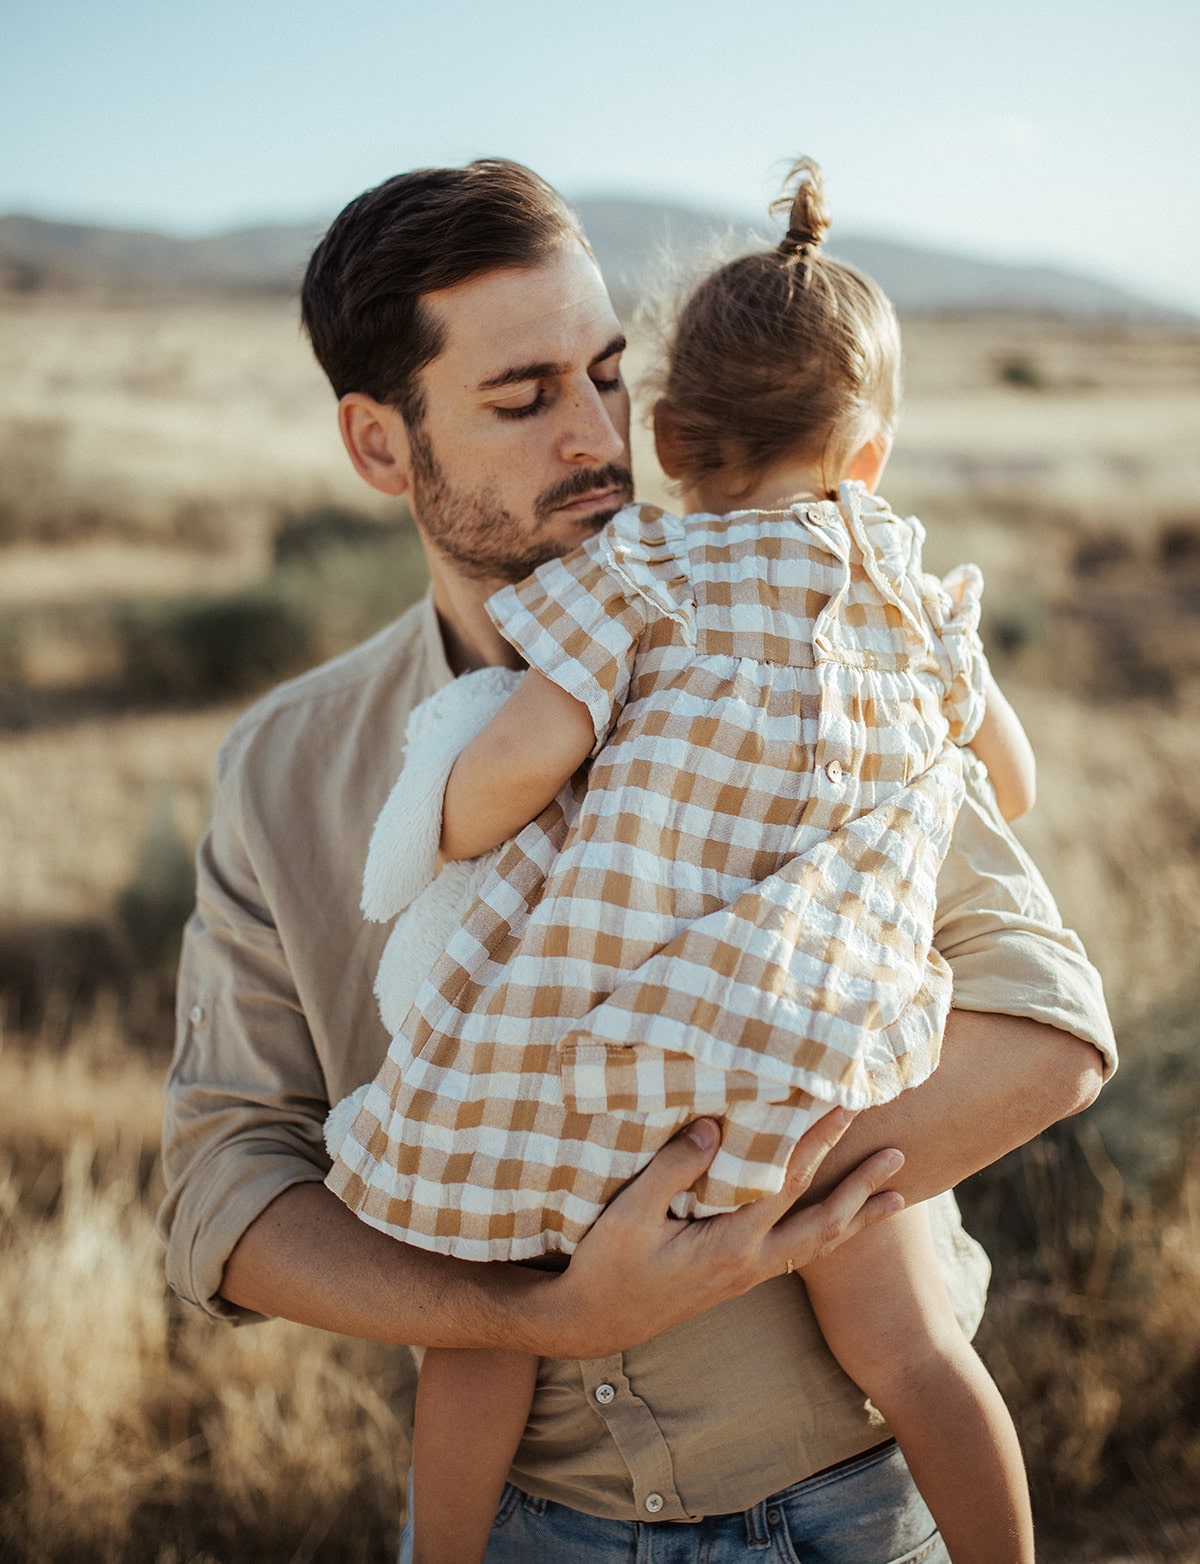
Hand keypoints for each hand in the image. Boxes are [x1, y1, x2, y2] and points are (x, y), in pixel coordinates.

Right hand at [541, 1110, 903, 1358]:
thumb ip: (673, 1167)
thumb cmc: (606, 1266)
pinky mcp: (739, 1277)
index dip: (818, 1141)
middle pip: (824, 1221)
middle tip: (897, 1150)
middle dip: (861, 1185)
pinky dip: (831, 1234)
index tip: (844, 1106)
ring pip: (819, 1244)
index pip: (787, 1183)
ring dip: (858, 1215)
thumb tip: (715, 1126)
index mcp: (730, 1244)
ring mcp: (748, 1274)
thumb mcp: (629, 1214)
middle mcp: (751, 1263)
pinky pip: (799, 1252)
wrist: (591, 1323)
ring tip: (898, 1194)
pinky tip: (841, 1222)